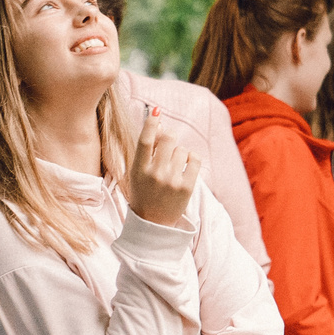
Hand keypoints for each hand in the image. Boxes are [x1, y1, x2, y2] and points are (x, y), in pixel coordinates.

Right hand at [125, 110, 202, 226]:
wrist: (153, 223)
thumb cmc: (144, 193)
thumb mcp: (138, 172)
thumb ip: (147, 150)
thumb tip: (161, 124)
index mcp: (139, 169)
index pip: (145, 140)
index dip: (151, 123)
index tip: (156, 111)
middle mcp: (155, 174)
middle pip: (168, 139)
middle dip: (169, 138)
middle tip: (167, 146)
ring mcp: (172, 181)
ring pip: (182, 149)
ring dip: (179, 153)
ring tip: (173, 167)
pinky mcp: (187, 187)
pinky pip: (195, 158)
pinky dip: (191, 158)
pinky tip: (186, 166)